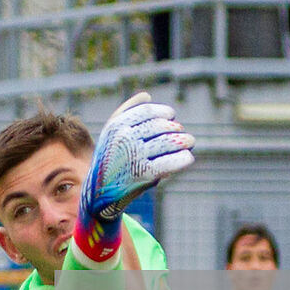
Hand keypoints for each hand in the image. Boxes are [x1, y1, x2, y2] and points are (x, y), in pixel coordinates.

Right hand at [75, 92, 195, 261]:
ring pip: (168, 142)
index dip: (164, 112)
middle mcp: (124, 138)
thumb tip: (146, 95)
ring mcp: (133, 156)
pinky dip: (182, 159)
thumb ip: (126, 112)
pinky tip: (188, 158)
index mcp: (117, 126)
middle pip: (160, 126)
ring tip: (190, 143)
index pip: (148, 111)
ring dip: (184, 141)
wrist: (99, 193)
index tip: (172, 117)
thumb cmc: (110, 160)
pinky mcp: (143, 174)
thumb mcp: (111, 134)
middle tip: (184, 135)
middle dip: (175, 128)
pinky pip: (169, 162)